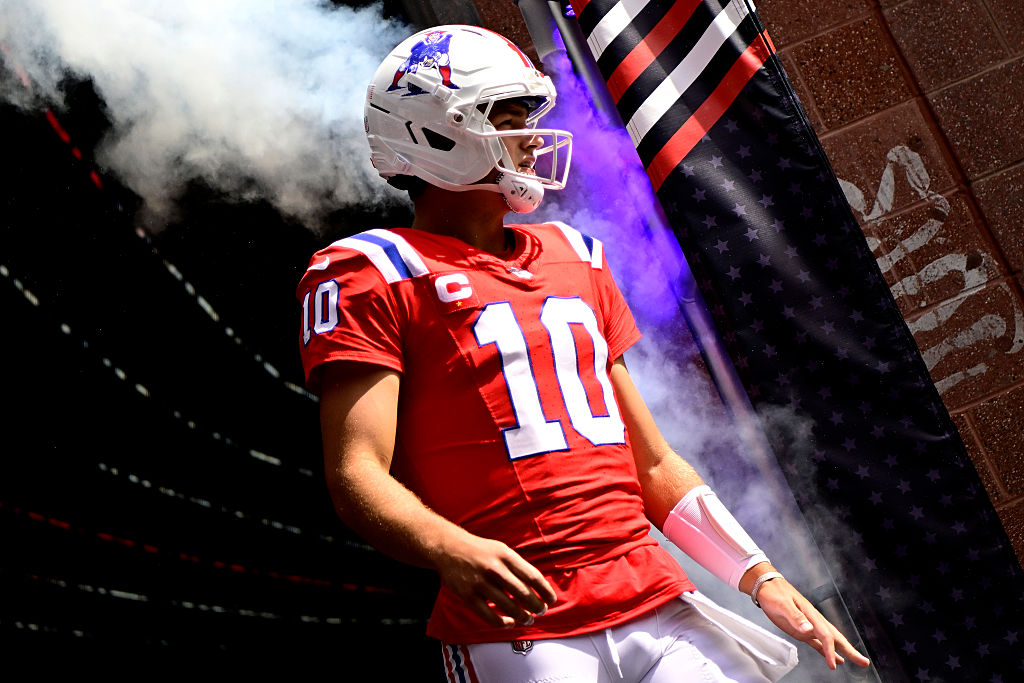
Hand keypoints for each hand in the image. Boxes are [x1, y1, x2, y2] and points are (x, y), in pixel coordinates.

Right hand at [432, 530, 556, 628]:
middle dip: (536, 606)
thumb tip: (538, 586)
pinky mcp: (468, 596)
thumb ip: (518, 566)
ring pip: (508, 607)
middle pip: (523, 593)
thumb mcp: (501, 550)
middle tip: (541, 611)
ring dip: (522, 617)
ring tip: (528, 620)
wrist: (449, 548)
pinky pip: (489, 616)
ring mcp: (480, 583)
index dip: (545, 591)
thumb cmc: (481, 551)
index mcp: (505, 555)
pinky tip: (509, 623)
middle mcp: (494, 568)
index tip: (551, 600)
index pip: (532, 576)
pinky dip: (502, 623)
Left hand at [752, 572, 870, 670]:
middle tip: (864, 662)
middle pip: (836, 638)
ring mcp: (809, 626)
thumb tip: (809, 629)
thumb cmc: (774, 592)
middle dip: (850, 651)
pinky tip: (835, 659)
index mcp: (811, 615)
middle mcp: (813, 621)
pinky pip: (818, 643)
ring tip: (856, 661)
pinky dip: (827, 651)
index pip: (826, 636)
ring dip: (843, 652)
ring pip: (830, 641)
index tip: (833, 664)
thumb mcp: (783, 603)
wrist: (766, 586)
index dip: (831, 651)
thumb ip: (796, 617)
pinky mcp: (801, 630)